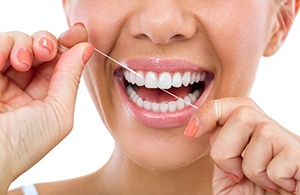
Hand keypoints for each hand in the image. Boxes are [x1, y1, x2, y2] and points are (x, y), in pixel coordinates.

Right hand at [0, 24, 92, 191]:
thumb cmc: (23, 144)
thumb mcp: (58, 113)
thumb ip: (70, 79)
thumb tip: (86, 48)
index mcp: (47, 98)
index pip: (61, 64)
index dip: (71, 46)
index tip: (79, 32)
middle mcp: (26, 86)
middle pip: (42, 49)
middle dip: (48, 43)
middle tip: (46, 51)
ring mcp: (3, 77)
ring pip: (20, 42)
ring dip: (25, 44)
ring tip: (22, 62)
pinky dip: (2, 45)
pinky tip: (2, 61)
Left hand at [185, 97, 299, 193]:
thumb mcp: (228, 175)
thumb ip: (221, 148)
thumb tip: (208, 125)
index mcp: (257, 136)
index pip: (238, 104)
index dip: (210, 111)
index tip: (192, 132)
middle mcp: (278, 134)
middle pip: (243, 111)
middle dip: (225, 146)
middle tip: (234, 173)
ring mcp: (294, 145)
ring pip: (262, 130)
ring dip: (250, 167)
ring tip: (262, 183)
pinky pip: (281, 158)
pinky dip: (272, 178)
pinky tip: (280, 187)